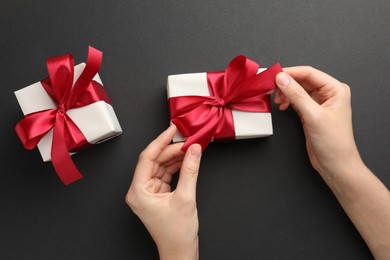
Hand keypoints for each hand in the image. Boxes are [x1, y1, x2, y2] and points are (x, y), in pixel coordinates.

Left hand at [126, 125, 201, 259]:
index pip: (147, 158)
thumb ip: (190, 170)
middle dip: (171, 149)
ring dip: (175, 156)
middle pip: (154, 160)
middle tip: (187, 139)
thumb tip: (194, 150)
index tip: (172, 130)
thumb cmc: (176, 234)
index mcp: (138, 192)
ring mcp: (148, 192)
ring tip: (190, 147)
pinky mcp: (157, 193)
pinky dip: (177, 166)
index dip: (160, 141)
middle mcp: (140, 190)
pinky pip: (166, 173)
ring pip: (161, 166)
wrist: (180, 251)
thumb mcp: (185, 198)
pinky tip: (187, 159)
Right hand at [274, 67, 389, 258]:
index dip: (289, 72)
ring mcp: (320, 103)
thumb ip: (296, 95)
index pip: (309, 73)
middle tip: (269, 87)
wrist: (336, 165)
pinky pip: (297, 100)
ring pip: (298, 90)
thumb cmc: (333, 143)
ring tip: (276, 100)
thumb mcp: (313, 116)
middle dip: (286, 83)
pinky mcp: (312, 113)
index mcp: (335, 89)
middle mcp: (329, 94)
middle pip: (302, 80)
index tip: (272, 75)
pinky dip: (288, 101)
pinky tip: (282, 106)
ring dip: (285, 93)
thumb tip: (281, 78)